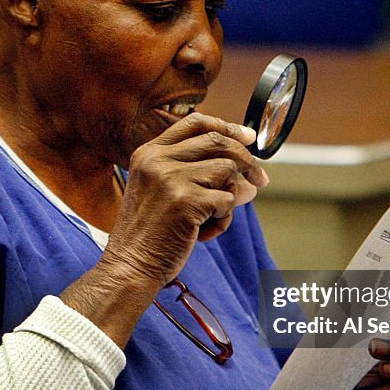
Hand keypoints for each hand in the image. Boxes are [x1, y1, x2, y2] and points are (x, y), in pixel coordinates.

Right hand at [101, 113, 268, 285]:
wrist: (130, 266)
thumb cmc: (149, 235)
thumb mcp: (168, 196)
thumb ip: (202, 179)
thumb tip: (248, 181)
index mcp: (149, 153)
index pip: (195, 123)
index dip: (226, 127)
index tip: (248, 136)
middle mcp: (158, 160)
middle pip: (218, 141)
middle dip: (247, 160)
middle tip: (260, 179)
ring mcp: (171, 179)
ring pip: (227, 171)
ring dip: (228, 198)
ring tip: (210, 219)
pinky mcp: (187, 201)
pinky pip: (227, 202)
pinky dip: (223, 221)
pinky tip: (203, 234)